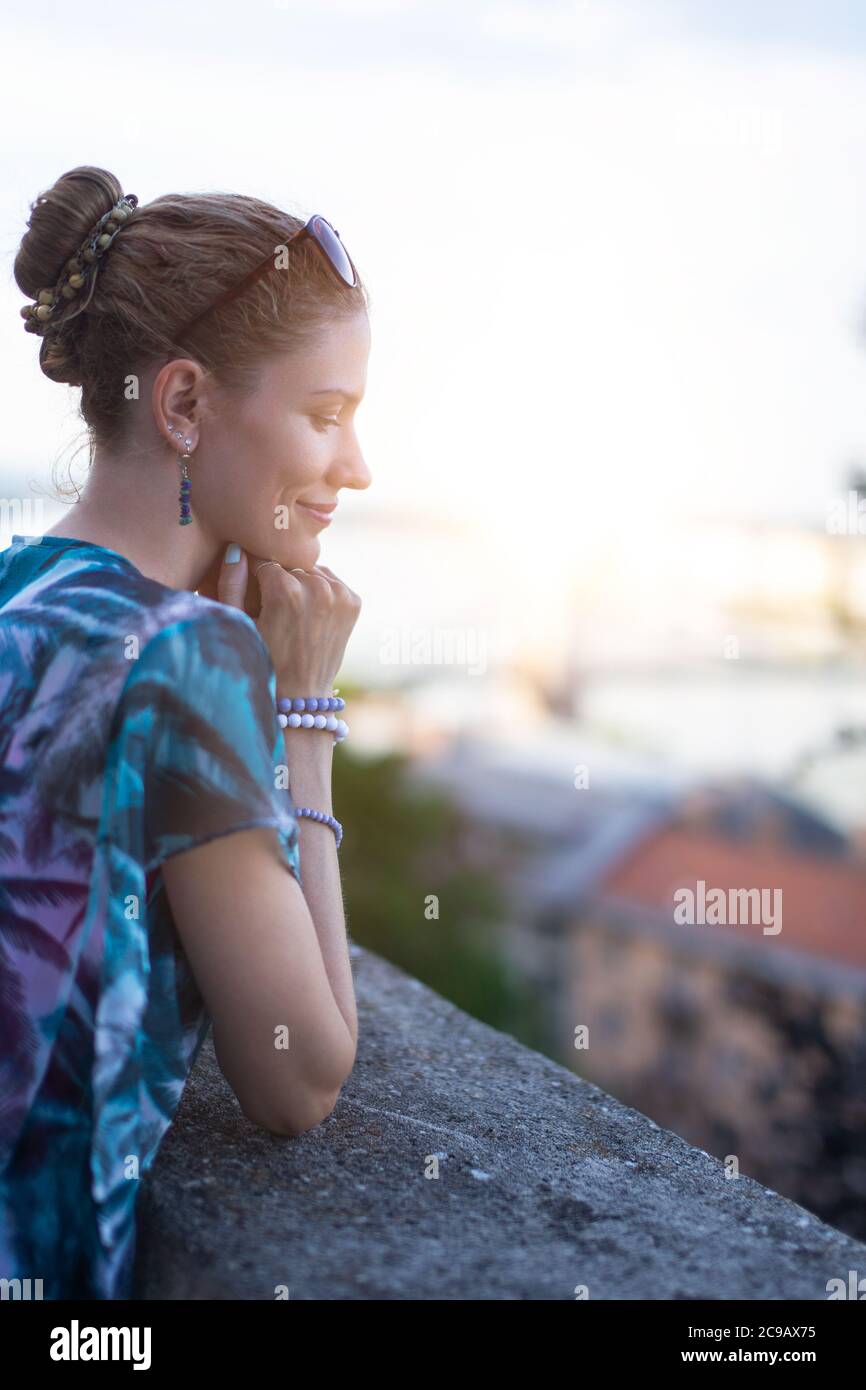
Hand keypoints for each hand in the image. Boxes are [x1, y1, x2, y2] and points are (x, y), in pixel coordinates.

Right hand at [201, 545, 361, 693]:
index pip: (264, 560)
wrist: (300, 694)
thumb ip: (231, 583)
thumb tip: (235, 549)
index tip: (252, 589)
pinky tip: (309, 612)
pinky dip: (319, 589)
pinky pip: (329, 580)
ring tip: (291, 610)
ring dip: (301, 582)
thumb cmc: (261, 662)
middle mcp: (317, 588)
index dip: (254, 574)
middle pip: (289, 566)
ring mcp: (339, 595)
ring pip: (311, 570)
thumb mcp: (239, 624)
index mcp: (285, 591)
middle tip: (272, 605)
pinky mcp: (353, 601)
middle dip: (279, 579)